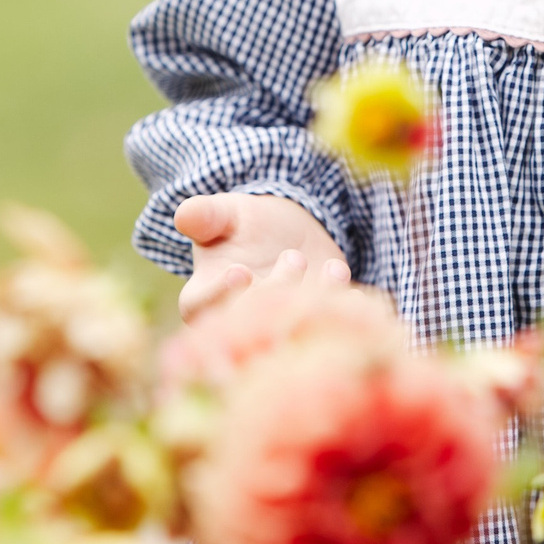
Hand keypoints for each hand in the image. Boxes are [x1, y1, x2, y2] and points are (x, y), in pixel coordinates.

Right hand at [173, 193, 348, 321]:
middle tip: (292, 259)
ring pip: (294, 330)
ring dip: (316, 303)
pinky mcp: (314, 330)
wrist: (287, 235)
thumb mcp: (226, 214)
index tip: (240, 272)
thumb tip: (183, 213)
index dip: (219, 294)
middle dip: (276, 292)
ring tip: (332, 267)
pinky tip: (360, 294)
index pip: (201, 306)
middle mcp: (238, 323)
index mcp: (204, 297)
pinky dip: (347, 316)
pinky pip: (330, 330)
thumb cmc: (244, 226)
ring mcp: (278, 329)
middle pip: (251, 322)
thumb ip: (206, 216)